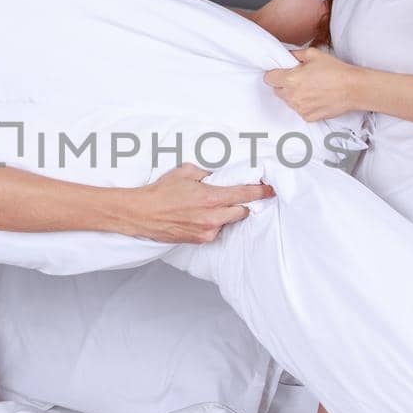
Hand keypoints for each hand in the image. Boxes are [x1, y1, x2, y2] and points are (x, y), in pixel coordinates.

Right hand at [122, 165, 274, 243]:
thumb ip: (207, 173)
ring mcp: (206, 231)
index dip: (261, 192)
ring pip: (228, 222)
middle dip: (242, 203)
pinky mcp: (199, 240)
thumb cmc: (160, 192)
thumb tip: (220, 175)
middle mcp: (212, 217)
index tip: (271, 190)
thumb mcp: (185, 172)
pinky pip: (216, 231)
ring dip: (226, 214)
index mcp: (211, 198)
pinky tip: (199, 216)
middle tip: (235, 196)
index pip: (245, 195)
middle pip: (242, 212)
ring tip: (208, 206)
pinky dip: (213, 223)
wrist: (141, 213)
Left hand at [263, 46, 360, 121]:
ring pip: (288, 101)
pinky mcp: (308, 117)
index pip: (269, 78)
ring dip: (294, 95)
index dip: (274, 74)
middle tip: (299, 79)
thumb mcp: (313, 54)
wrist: (353, 89)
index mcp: (290, 79)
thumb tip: (286, 56)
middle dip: (284, 85)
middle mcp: (292, 96)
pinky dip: (304, 105)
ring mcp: (300, 108)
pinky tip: (316, 98)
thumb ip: (295, 55)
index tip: (281, 73)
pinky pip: (300, 110)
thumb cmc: (335, 70)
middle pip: (277, 91)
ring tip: (310, 88)